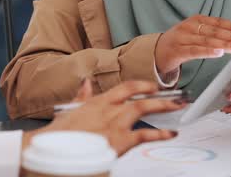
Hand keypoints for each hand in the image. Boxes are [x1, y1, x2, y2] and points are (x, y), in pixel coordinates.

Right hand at [22, 80, 184, 154]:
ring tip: (178, 107)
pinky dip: (160, 134)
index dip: (142, 85)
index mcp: (98, 101)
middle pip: (140, 97)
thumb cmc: (59, 134)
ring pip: (144, 109)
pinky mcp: (118, 140)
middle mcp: (108, 109)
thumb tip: (86, 83)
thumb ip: (82, 96)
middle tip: (176, 96)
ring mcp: (114, 123)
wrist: (52, 148)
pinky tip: (170, 134)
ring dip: (164, 107)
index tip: (153, 86)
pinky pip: (144, 135)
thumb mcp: (71, 110)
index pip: (125, 87)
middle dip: (160, 96)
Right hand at [154, 15, 230, 75]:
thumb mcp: (195, 33)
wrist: (156, 52)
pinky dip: (208, 51)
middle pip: (214, 31)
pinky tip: (219, 52)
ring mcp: (181, 38)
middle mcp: (188, 27)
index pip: (216, 22)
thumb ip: (212, 34)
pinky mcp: (177, 51)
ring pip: (207, 41)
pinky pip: (195, 51)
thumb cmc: (180, 43)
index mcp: (195, 20)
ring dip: (225, 44)